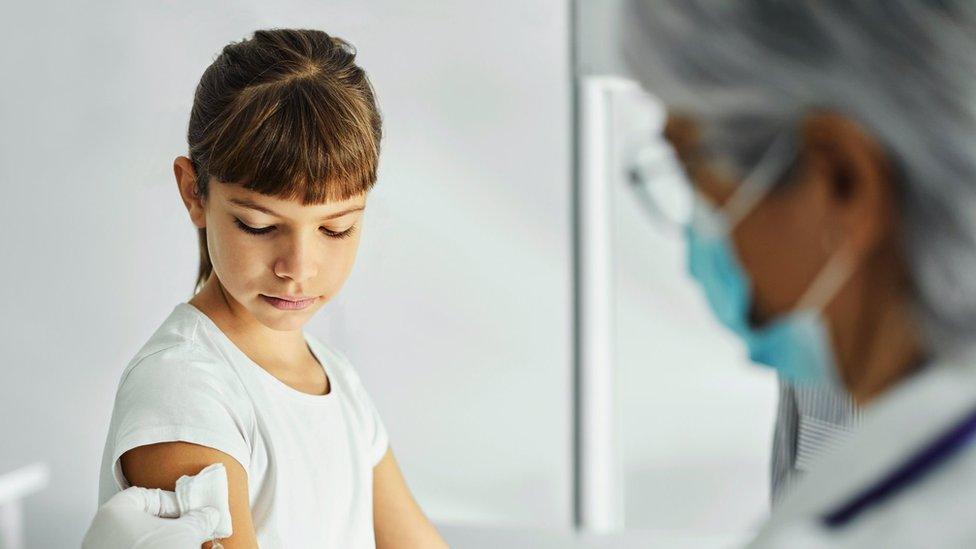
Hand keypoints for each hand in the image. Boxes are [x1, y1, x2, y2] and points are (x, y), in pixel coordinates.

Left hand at [82, 486, 220, 548]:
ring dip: (158, 541)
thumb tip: (207, 516)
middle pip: (142, 518)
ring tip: (177, 546)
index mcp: (114, 512)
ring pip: (136, 539)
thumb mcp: (185, 533)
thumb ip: (198, 519)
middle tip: (187, 530)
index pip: (149, 495)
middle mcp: (101, 532)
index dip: (174, 502)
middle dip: (168, 524)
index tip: (190, 512)